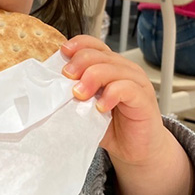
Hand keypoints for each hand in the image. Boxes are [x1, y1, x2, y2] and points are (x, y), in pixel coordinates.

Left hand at [61, 36, 171, 166]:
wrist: (135, 149)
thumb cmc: (112, 126)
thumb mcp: (87, 107)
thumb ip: (75, 95)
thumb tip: (51, 90)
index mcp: (109, 66)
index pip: (93, 45)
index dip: (77, 45)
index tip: (63, 53)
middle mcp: (123, 70)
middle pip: (98, 55)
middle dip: (79, 64)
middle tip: (68, 79)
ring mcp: (136, 82)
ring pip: (111, 68)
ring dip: (91, 79)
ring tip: (80, 95)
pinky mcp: (144, 99)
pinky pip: (126, 88)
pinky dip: (110, 95)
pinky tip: (101, 107)